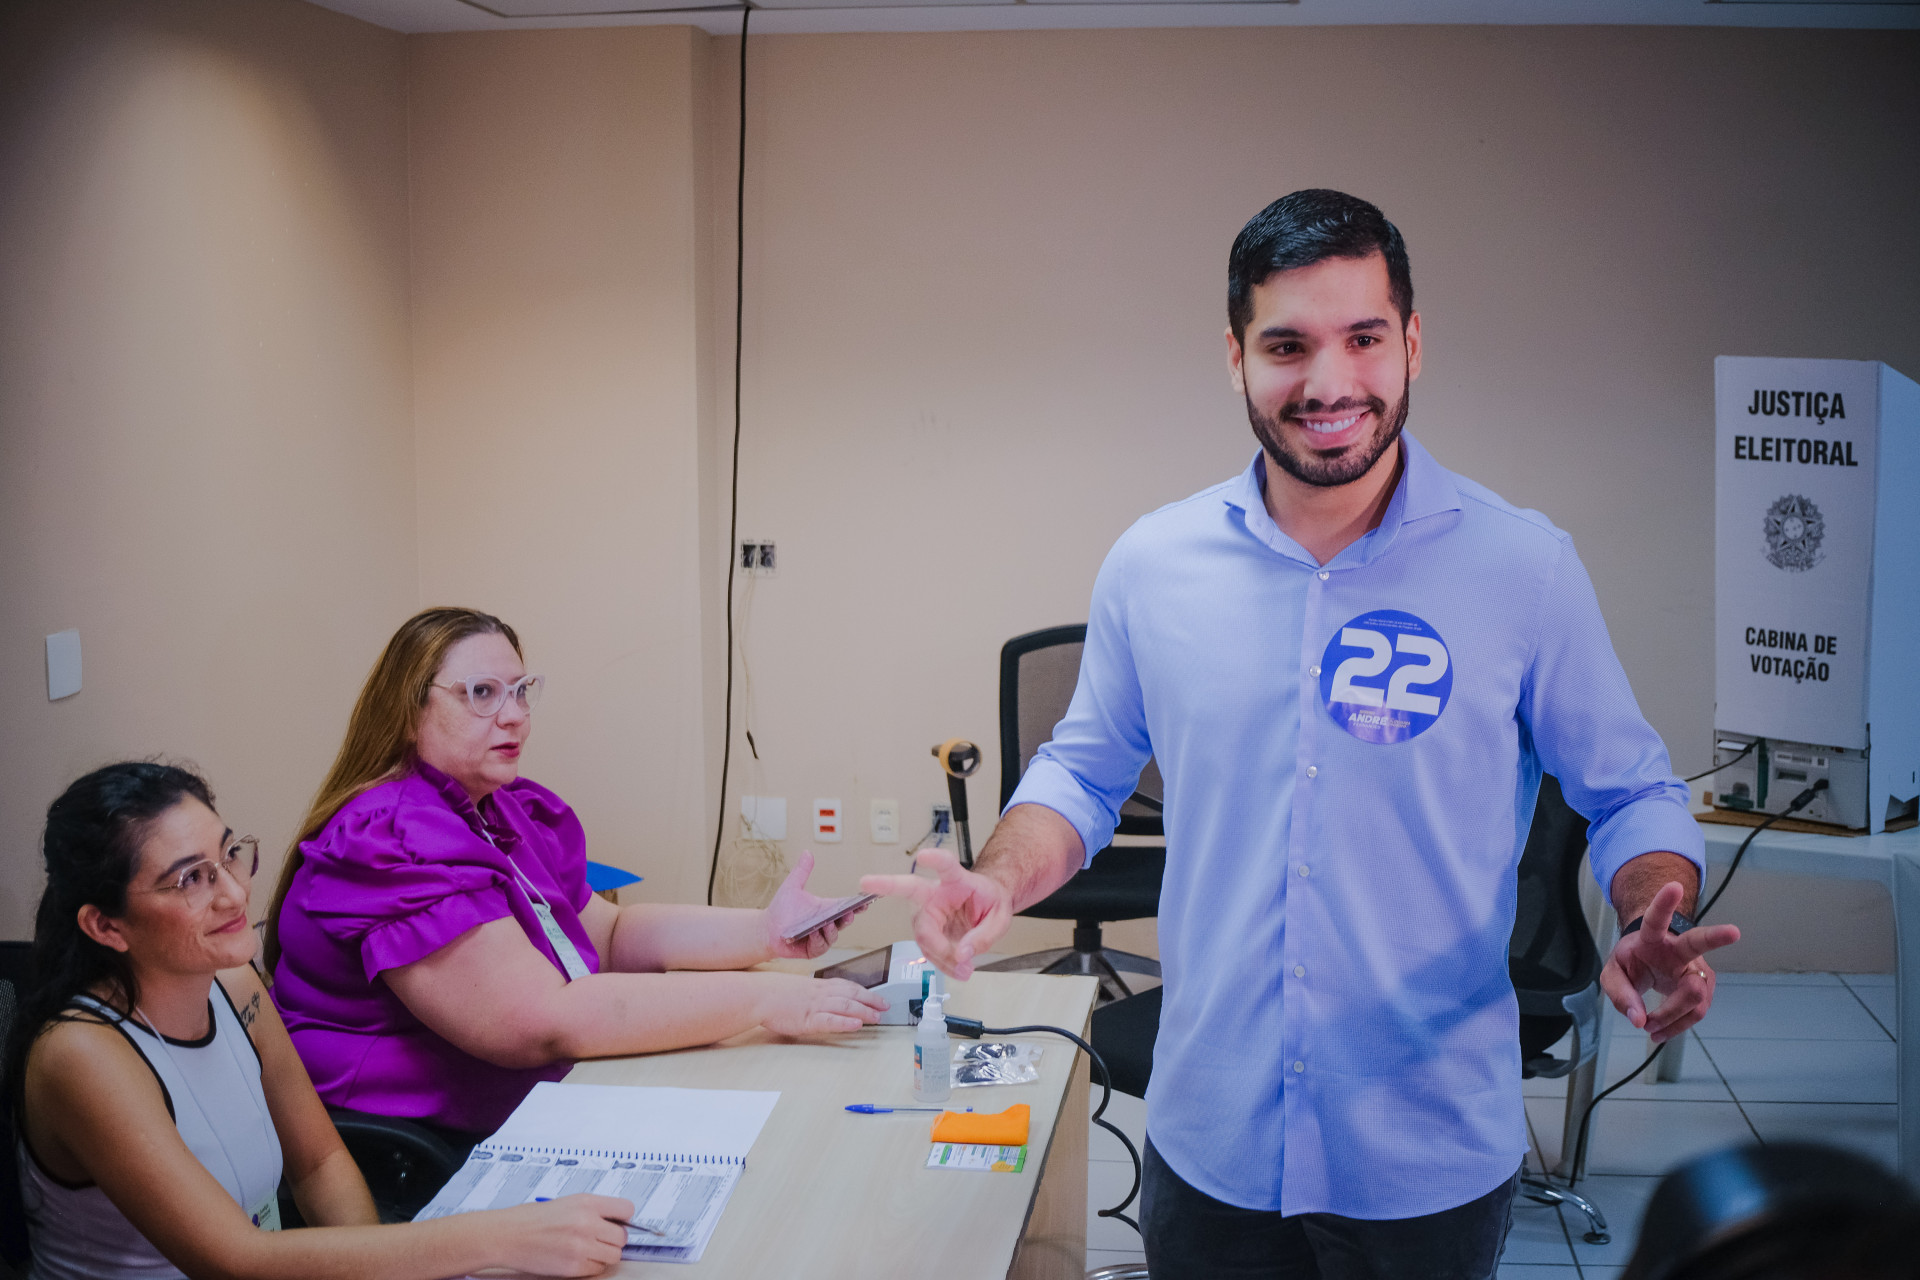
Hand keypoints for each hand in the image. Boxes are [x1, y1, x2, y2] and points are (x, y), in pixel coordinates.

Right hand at [488, 1194, 632, 1276]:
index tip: (618, 1222)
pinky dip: (591, 1266)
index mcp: (587, 1203)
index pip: (626, 1210)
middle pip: (622, 1237)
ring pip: (613, 1256)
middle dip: (613, 1239)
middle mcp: (587, 1223)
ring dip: (604, 1254)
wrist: (508, 1235)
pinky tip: (576, 1258)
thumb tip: (617, 1220)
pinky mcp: (573, 1267)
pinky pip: (597, 1269)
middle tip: (600, 1239)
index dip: (623, 1218)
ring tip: (587, 1249)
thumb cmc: (533, 1218)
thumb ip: (594, 1209)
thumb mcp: (568, 1202)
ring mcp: (581, 1246)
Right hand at [754, 973, 887, 1036]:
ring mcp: (815, 1006)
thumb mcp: (800, 988)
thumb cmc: (776, 992)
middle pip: (851, 995)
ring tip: (877, 1016)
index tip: (878, 997)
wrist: (759, 994)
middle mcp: (821, 994)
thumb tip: (828, 997)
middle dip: (871, 1000)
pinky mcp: (807, 1020)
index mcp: (819, 986)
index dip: (865, 992)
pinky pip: (829, 1021)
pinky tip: (856, 1025)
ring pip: (845, 1006)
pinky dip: (844, 1023)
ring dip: (863, 1011)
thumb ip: (816, 992)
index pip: (848, 986)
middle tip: (886, 1006)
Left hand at [763, 851, 872, 958]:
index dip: (857, 905)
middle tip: (849, 913)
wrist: (767, 928)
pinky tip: (813, 933)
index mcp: (826, 909)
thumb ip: (801, 871)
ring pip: (833, 936)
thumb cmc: (781, 908)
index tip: (865, 901)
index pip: (846, 907)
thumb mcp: (792, 887)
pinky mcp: (811, 949)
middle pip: (843, 922)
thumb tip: (807, 852)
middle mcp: (826, 924)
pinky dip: (818, 940)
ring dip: (831, 930)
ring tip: (827, 923)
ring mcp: (820, 938)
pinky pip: (819, 947)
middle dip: (848, 918)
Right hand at [860, 847, 1011, 979]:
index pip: (946, 866)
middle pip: (909, 887)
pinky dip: (943, 964)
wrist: (985, 909)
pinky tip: (957, 968)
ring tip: (965, 968)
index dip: (934, 860)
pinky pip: (928, 950)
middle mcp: (935, 892)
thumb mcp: (1000, 918)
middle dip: (886, 884)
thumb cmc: (991, 903)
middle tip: (867, 881)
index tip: (923, 856)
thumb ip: (984, 935)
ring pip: (923, 934)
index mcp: (957, 879)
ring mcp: (926, 911)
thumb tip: (962, 955)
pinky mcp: (925, 930)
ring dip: (942, 955)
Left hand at [1599, 881, 1740, 1044]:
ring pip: (1694, 996)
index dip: (1664, 904)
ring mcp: (1696, 968)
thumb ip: (1620, 995)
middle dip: (1716, 936)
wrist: (1648, 962)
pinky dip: (1676, 1026)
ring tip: (1649, 1027)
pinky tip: (1660, 1031)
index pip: (1656, 919)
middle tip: (1734, 932)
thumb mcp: (1613, 975)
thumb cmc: (1632, 962)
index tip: (1674, 886)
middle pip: (1699, 943)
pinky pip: (1695, 1013)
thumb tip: (1639, 1019)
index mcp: (1652, 938)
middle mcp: (1679, 949)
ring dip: (1671, 1017)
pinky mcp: (1704, 988)